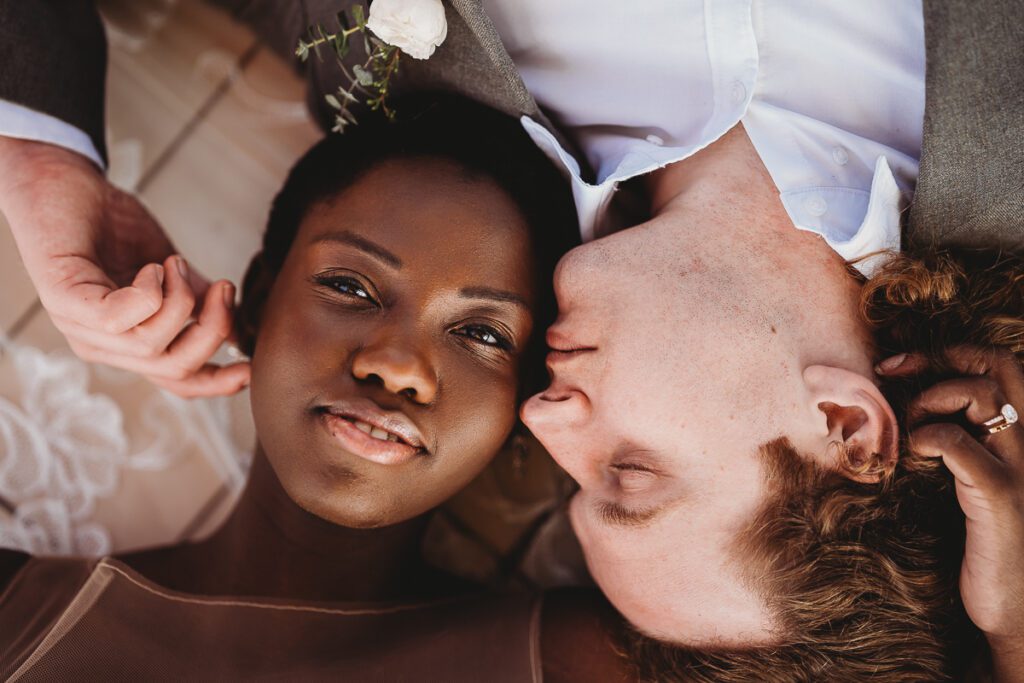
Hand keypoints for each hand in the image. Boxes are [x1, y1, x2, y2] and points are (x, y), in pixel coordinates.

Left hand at [0, 137, 249, 396]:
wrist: (62, 177)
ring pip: (151, 344)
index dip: (216, 383)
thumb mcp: (169, 268)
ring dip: (180, 298)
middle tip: (224, 288)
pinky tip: (151, 266)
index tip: (252, 369)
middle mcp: (102, 344)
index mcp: (126, 342)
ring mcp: (79, 326)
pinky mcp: (64, 299)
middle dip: (212, 329)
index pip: (175, 381)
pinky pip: (120, 317)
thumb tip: (238, 325)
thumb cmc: (109, 220)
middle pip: (173, 368)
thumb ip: (196, 297)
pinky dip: (150, 292)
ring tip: (173, 263)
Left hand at [878, 347, 1023, 679]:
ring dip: (928, 397)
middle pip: (997, 364)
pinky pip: (960, 445)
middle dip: (937, 356)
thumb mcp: (969, 480)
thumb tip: (902, 404)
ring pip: (983, 393)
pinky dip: (926, 436)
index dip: (946, 351)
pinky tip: (911, 455)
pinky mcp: (1003, 498)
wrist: (1016, 610)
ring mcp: (1022, 468)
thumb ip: (955, 441)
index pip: (999, 363)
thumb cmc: (984, 544)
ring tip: (906, 428)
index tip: (895, 364)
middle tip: (888, 372)